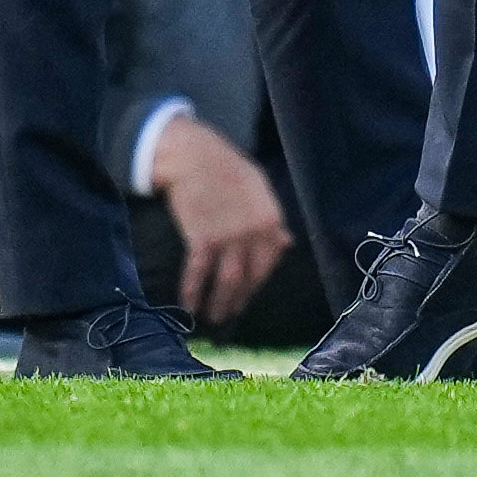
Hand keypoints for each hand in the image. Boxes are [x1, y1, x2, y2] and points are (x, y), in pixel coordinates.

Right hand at [150, 115, 291, 326]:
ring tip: (212, 318)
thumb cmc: (228, 171)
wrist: (195, 158)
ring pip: (226, 282)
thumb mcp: (260, 191)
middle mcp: (254, 232)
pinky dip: (192, 292)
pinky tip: (188, 306)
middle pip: (249, 277)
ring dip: (219, 304)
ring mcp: (228, 237)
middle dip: (239, 301)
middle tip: (229, 316)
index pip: (270, 262)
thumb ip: (272, 221)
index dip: (258, 282)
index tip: (248, 294)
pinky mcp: (201, 240)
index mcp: (271, 219)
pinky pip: (198, 274)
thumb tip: (287, 244)